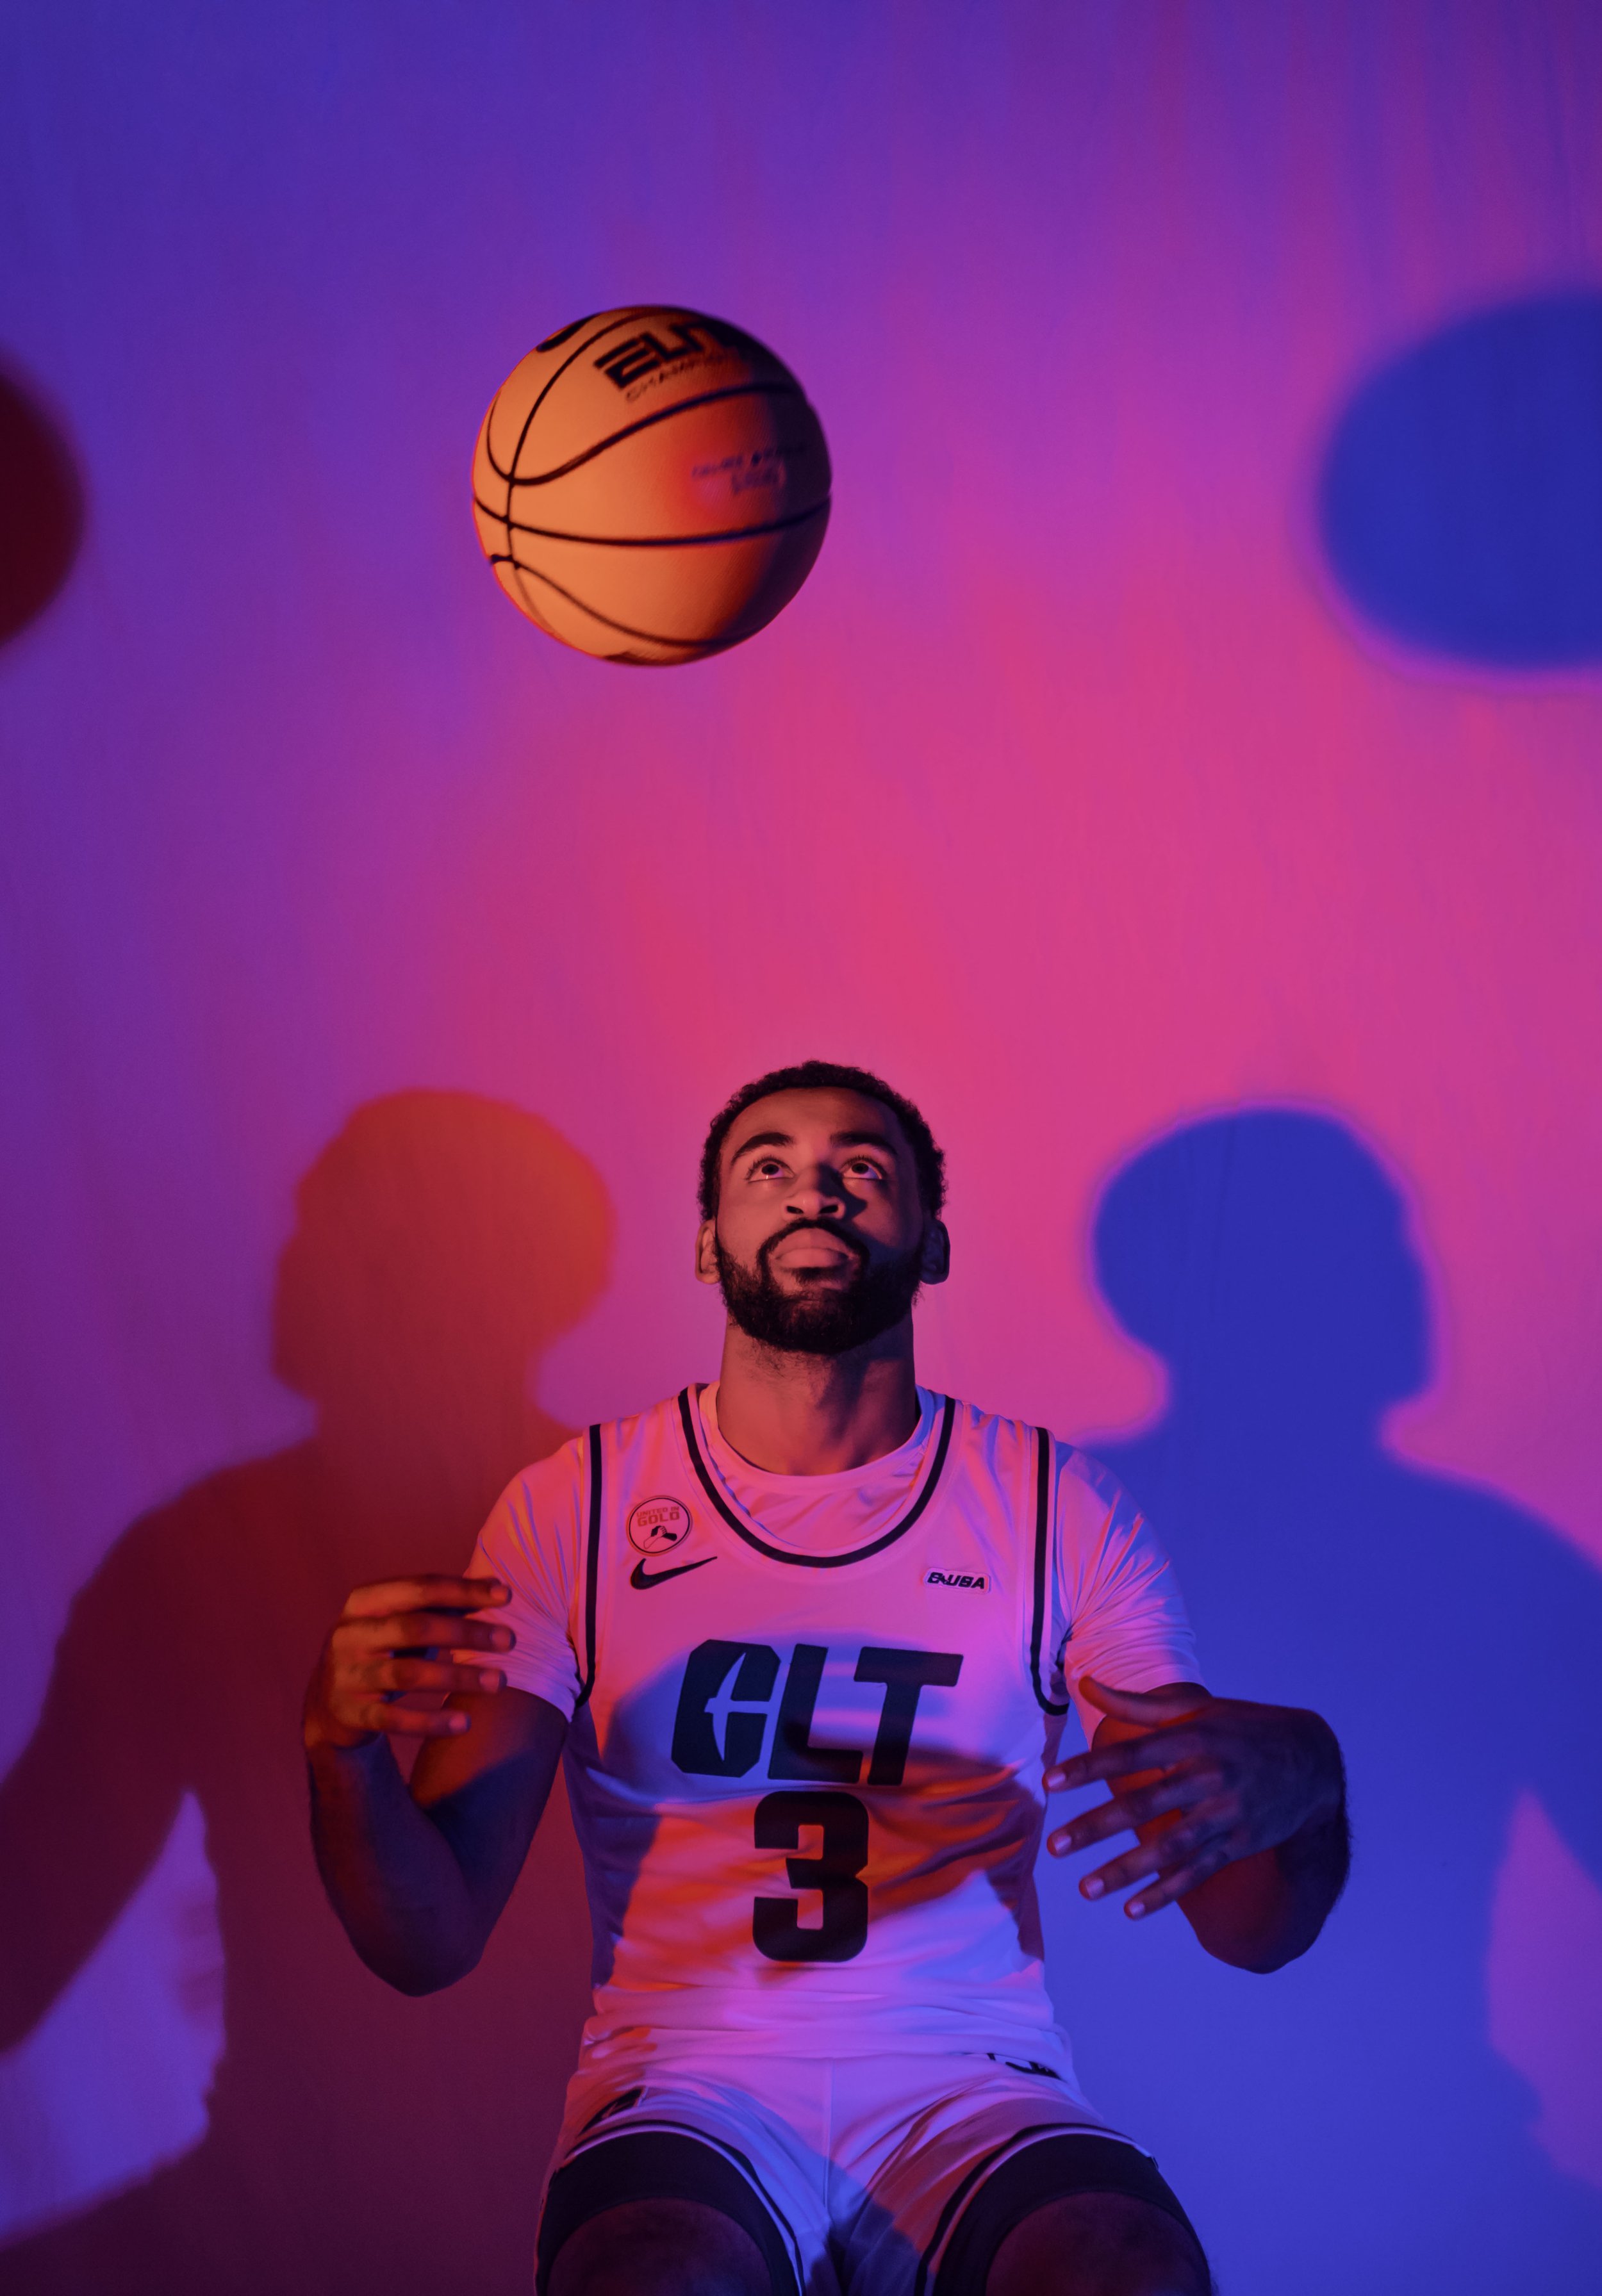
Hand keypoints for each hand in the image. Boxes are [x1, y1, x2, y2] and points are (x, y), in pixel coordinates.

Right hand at [303, 1577, 514, 1752]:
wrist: (328, 1704)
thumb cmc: (382, 1650)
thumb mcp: (403, 1622)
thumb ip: (444, 1605)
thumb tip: (498, 1588)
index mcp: (364, 1601)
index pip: (420, 1588)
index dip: (464, 1590)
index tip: (507, 1595)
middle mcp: (349, 1634)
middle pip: (415, 1628)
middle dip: (467, 1633)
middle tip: (510, 1640)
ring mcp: (345, 1674)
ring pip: (407, 1674)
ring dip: (457, 1677)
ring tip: (499, 1681)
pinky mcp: (348, 1713)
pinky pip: (393, 1719)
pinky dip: (430, 1722)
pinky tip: (464, 1724)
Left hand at [1044, 1677, 1344, 1920]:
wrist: (1312, 1761)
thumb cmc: (1242, 1729)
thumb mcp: (1195, 1711)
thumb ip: (1137, 1704)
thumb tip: (1086, 1682)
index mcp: (1191, 1739)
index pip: (1129, 1755)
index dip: (1088, 1769)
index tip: (1050, 1783)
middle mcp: (1207, 1777)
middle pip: (1143, 1806)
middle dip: (1096, 1828)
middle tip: (1054, 1846)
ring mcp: (1225, 1814)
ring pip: (1168, 1848)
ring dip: (1125, 1871)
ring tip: (1085, 1889)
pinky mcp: (1239, 1844)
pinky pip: (1198, 1872)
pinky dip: (1166, 1893)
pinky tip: (1132, 1909)